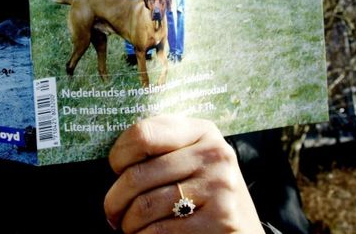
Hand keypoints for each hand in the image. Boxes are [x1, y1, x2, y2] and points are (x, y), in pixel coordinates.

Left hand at [104, 115, 262, 232]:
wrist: (243, 227)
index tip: (117, 169)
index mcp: (202, 131)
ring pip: (144, 207)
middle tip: (113, 212)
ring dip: (128, 223)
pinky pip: (159, 231)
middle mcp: (214, 155)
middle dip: (115, 200)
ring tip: (129, 225)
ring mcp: (219, 188)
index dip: (118, 155)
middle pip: (137, 175)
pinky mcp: (220, 220)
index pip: (142, 134)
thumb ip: (162, 146)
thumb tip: (114, 160)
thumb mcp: (191, 155)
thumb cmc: (204, 189)